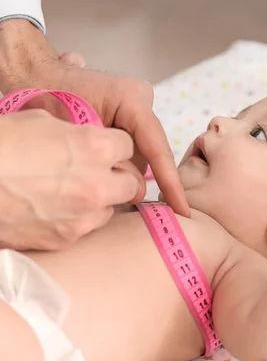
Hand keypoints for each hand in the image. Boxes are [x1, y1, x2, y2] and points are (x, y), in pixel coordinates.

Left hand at [0, 19, 188, 216]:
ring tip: (84, 162)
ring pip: (139, 153)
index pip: (157, 148)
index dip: (170, 182)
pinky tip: (98, 162)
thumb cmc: (48, 98)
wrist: (35, 75)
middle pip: (148, 153)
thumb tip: (134, 190)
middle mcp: (142, 101)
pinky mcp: (129, 115)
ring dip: (120, 166)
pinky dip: (115, 160)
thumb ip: (110, 162)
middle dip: (129, 173)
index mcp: (133, 100)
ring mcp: (138, 107)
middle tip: (100, 185)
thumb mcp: (77, 136)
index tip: (182, 209)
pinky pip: (130, 147)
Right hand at [0, 109, 140, 249]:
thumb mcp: (39, 121)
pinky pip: (85, 229)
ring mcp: (83, 215)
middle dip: (119, 177)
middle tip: (99, 174)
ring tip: (71, 192)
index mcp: (95, 147)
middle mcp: (98, 184)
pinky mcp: (65, 238)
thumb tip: (84, 140)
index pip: (130, 147)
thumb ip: (75, 133)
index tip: (106, 149)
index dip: (115, 147)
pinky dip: (77, 220)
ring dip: (100, 201)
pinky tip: (53, 210)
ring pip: (112, 208)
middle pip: (132, 183)